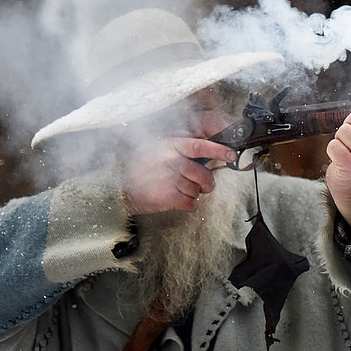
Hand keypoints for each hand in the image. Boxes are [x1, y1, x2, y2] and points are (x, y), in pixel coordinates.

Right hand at [122, 137, 237, 214]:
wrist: (118, 188)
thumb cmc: (141, 170)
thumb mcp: (158, 151)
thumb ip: (180, 153)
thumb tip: (207, 158)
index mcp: (171, 146)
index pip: (201, 146)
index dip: (219, 150)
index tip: (232, 154)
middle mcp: (172, 161)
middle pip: (204, 174)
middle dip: (206, 183)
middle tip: (201, 185)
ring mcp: (170, 179)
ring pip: (198, 190)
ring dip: (192, 194)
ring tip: (177, 190)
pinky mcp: (169, 197)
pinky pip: (191, 203)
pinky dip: (188, 205)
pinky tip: (176, 200)